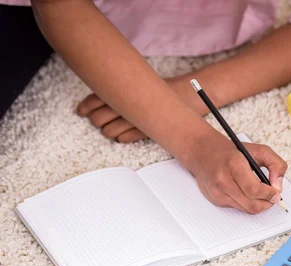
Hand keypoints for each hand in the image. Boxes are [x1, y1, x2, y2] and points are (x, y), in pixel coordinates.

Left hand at [76, 77, 201, 141]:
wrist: (189, 94)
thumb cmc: (166, 89)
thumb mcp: (143, 82)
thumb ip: (124, 88)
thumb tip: (105, 99)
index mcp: (123, 89)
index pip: (94, 99)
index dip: (85, 106)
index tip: (81, 111)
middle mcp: (126, 104)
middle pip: (99, 117)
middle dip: (96, 120)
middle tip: (99, 120)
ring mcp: (135, 119)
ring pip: (110, 131)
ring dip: (108, 131)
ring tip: (113, 129)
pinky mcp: (145, 131)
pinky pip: (125, 138)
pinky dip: (121, 137)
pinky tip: (122, 136)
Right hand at [186, 131, 287, 213]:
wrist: (203, 151)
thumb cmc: (231, 151)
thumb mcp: (259, 150)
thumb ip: (276, 165)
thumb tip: (278, 186)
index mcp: (234, 165)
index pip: (254, 190)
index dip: (269, 194)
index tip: (276, 192)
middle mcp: (223, 180)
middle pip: (251, 204)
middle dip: (267, 203)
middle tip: (272, 197)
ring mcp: (217, 192)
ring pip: (246, 209)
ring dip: (258, 204)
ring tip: (262, 194)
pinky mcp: (215, 199)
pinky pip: (237, 208)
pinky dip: (246, 203)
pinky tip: (246, 192)